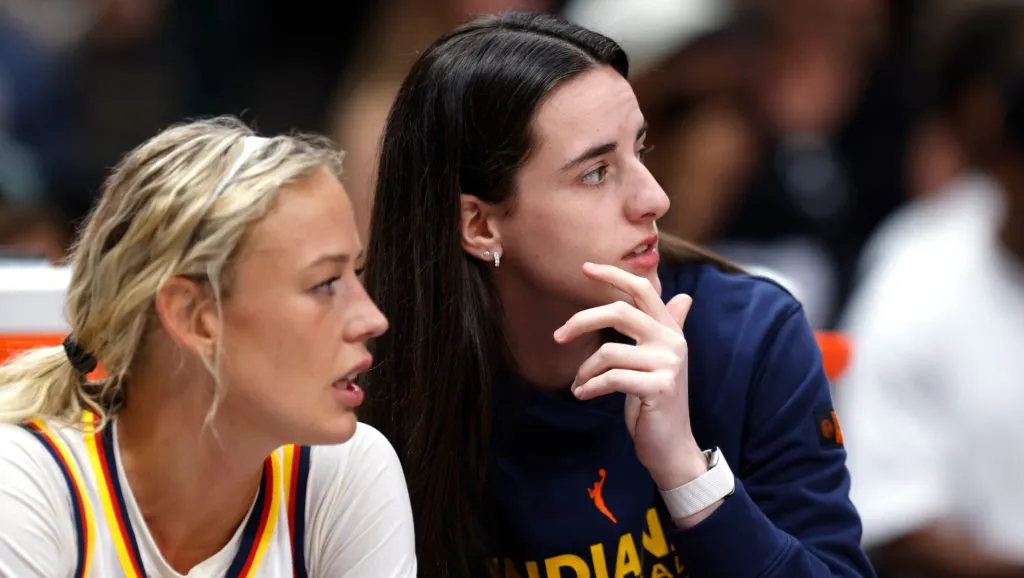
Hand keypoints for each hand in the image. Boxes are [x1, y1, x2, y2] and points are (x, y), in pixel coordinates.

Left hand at [553, 262, 707, 489]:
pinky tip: (584, 394)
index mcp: (669, 331)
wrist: (671, 446)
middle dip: (582, 321)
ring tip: (579, 385)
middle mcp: (672, 342)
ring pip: (608, 352)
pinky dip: (590, 386)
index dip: (613, 275)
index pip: (642, 290)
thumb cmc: (657, 402)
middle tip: (558, 337)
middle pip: (619, 312)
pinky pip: (611, 378)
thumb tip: (685, 297)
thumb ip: (669, 328)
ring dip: (584, 371)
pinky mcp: (659, 387)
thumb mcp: (661, 361)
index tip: (585, 268)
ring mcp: (667, 364)